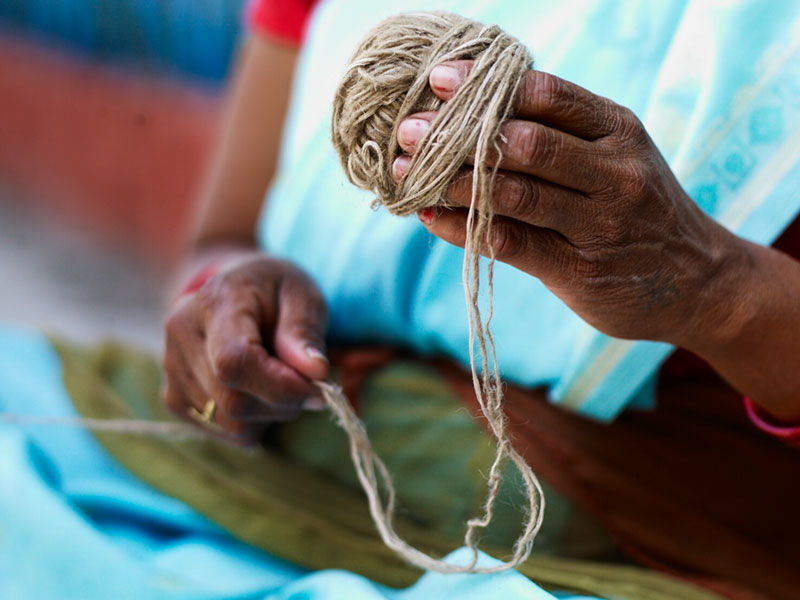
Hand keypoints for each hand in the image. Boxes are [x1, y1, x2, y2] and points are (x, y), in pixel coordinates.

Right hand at [162, 251, 328, 443]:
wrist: (235, 292)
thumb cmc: (275, 292)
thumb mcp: (301, 295)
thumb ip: (305, 331)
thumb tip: (316, 372)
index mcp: (214, 301)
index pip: (235, 362)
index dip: (281, 386)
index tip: (318, 386)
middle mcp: (182, 334)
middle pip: (234, 400)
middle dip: (284, 402)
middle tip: (308, 383)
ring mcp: (171, 369)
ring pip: (230, 423)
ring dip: (271, 414)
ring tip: (282, 383)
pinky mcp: (174, 397)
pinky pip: (223, 431)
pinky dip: (253, 422)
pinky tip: (258, 391)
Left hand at [393, 61, 748, 347]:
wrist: (700, 282)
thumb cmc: (640, 209)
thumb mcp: (618, 155)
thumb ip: (560, 133)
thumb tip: (474, 111)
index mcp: (618, 130)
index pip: (546, 94)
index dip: (487, 85)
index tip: (440, 81)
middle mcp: (613, 172)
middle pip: (524, 142)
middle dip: (458, 134)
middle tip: (410, 131)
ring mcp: (599, 223)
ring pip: (512, 192)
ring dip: (452, 181)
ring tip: (408, 173)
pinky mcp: (580, 270)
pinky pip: (510, 242)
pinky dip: (463, 228)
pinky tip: (431, 218)